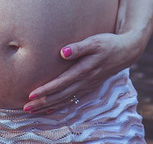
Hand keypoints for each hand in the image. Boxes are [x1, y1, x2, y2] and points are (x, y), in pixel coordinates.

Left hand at [23, 31, 141, 112]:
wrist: (126, 52)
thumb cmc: (108, 43)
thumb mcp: (95, 41)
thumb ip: (79, 47)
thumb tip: (63, 52)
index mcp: (84, 70)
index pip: (61, 83)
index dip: (46, 90)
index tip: (31, 94)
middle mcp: (84, 82)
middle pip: (60, 95)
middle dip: (42, 102)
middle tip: (26, 108)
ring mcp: (87, 86)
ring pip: (64, 99)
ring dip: (48, 106)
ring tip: (32, 111)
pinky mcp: (88, 87)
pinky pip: (71, 99)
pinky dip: (59, 105)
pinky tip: (49, 109)